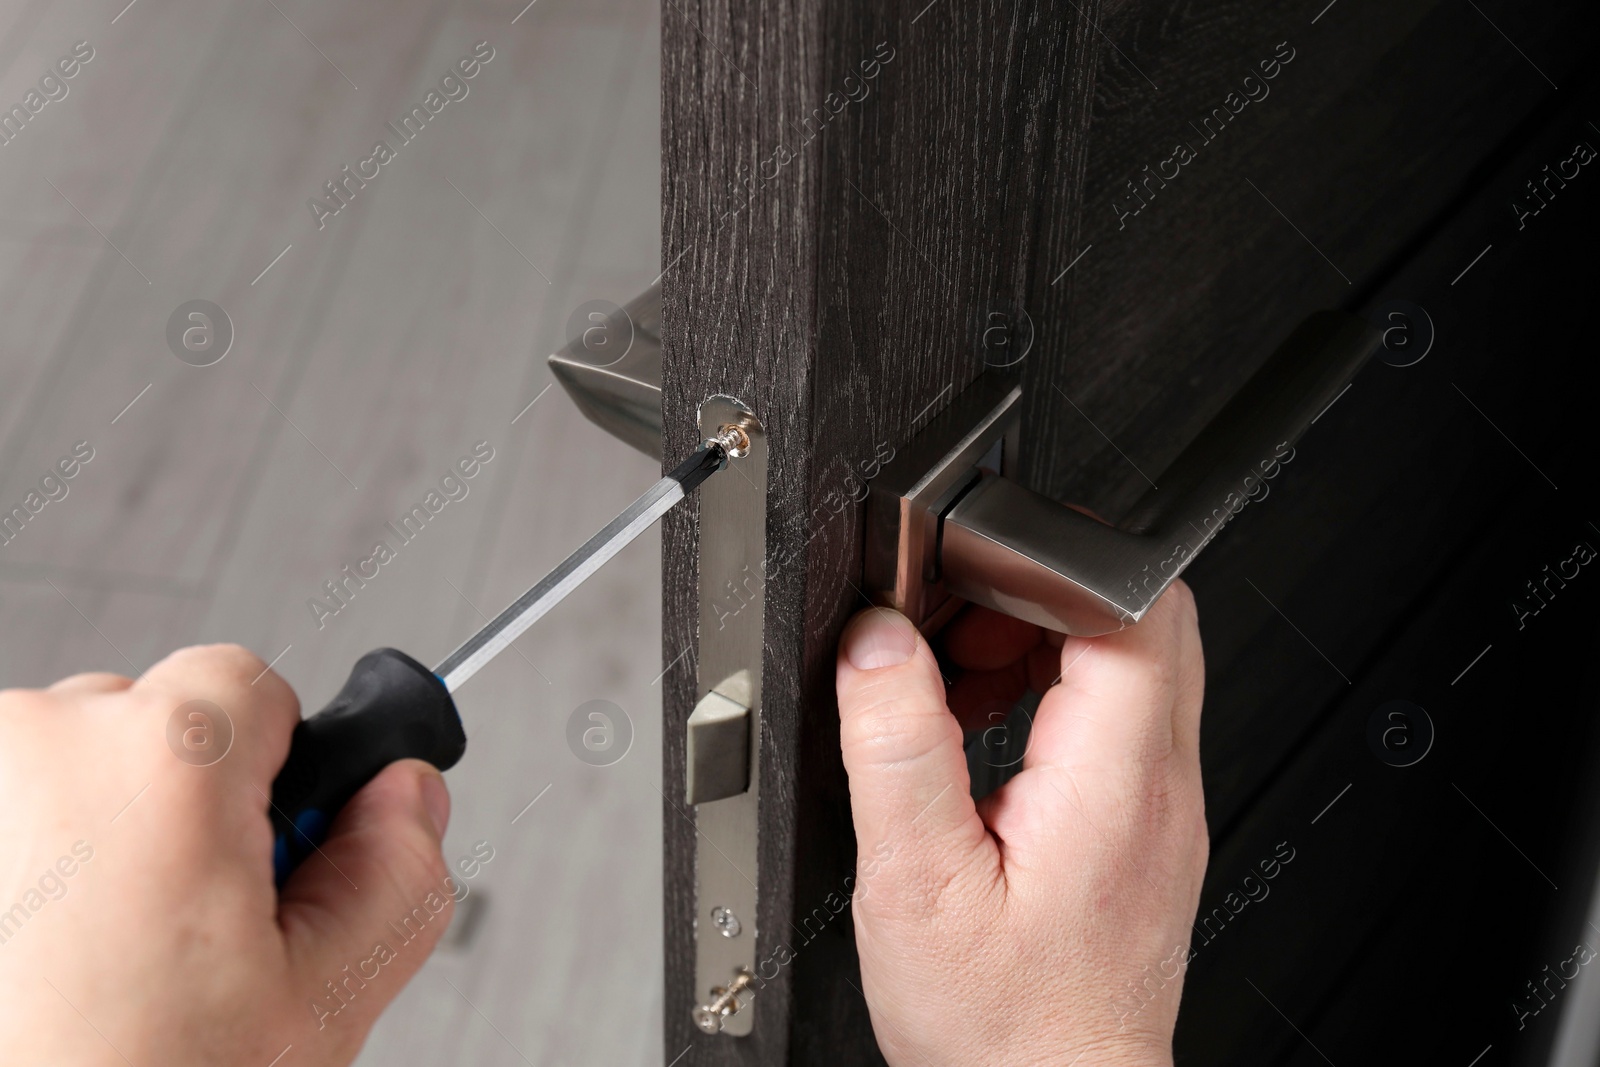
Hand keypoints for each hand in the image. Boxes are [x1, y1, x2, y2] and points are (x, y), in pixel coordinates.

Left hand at [0, 645, 454, 1065]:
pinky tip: (33, 963)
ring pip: (62, 769)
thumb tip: (406, 795)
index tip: (262, 855)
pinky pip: (7, 817)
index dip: (277, 773)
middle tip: (181, 934)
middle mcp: (36, 743)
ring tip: (92, 965)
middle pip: (149, 720)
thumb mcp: (318, 1008)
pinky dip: (24, 868)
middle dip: (179, 809)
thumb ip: (396, 874)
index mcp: (162, 759)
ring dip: (91, 838)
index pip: (251, 682)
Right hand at [835, 585, 1206, 1066]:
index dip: (1045, 566)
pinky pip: (1117, 716)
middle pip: (1138, 615)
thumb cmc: (1003, 1027)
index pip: (1130, 605)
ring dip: (1039, 645)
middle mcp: (1162, 783)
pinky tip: (986, 741)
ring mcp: (1164, 803)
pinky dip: (1051, 697)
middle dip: (1034, 597)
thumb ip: (896, 749)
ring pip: (1130, 659)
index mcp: (1115, 780)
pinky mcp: (1147, 824)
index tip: (967, 580)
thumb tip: (877, 641)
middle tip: (954, 642)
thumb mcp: (915, 886)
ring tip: (959, 694)